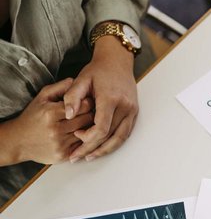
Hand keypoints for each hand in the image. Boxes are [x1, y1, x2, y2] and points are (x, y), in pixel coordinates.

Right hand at [0, 78, 93, 164]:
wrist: (18, 141)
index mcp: (51, 113)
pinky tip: (83, 134)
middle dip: (92, 114)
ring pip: (87, 133)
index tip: (89, 101)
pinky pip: (82, 146)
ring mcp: (60, 144)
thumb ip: (59, 88)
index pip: (83, 106)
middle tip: (93, 111)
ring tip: (89, 122)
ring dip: (91, 128)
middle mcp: (56, 129)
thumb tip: (75, 80)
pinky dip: (85, 140)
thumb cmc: (32, 117)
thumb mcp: (42, 98)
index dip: (89, 102)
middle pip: (88, 120)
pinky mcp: (63, 155)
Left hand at [63, 35, 138, 162]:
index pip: (102, 127)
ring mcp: (132, 111)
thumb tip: (67, 115)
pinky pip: (125, 133)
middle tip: (77, 156)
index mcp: (111, 98)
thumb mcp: (81, 80)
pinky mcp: (134, 113)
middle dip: (92, 148)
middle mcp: (125, 106)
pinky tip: (101, 148)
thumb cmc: (98, 71)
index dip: (88, 137)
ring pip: (120, 138)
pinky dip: (113, 143)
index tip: (76, 135)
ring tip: (90, 157)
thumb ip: (72, 97)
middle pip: (110, 136)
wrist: (118, 62)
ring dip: (105, 150)